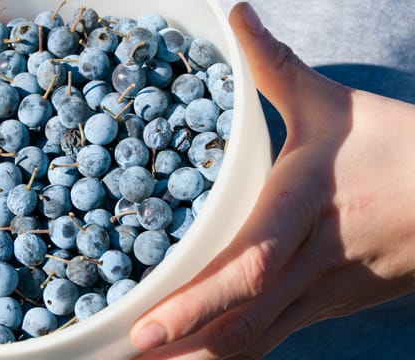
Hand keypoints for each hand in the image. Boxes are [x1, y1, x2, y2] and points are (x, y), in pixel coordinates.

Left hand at [130, 2, 414, 358]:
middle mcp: (310, 264)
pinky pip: (269, 340)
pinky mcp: (325, 309)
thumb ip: (275, 67)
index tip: (146, 331)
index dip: (198, 304)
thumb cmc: (397, 149)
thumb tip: (236, 14)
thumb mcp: (333, 106)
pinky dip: (227, 356)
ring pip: (254, 343)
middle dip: (181, 354)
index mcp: (305, 209)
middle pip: (242, 324)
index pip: (249, 267)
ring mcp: (321, 297)